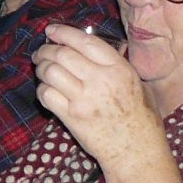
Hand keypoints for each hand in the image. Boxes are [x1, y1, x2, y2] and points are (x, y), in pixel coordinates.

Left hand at [33, 23, 158, 167]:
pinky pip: (46, 95)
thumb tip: (89, 47)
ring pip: (50, 72)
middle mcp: (101, 80)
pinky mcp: (72, 117)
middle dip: (46, 50)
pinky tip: (46, 90)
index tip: (51, 30)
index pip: (84, 41)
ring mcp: (84, 99)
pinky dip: (42, 89)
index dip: (63, 32)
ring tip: (42, 69)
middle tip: (41, 52)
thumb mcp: (137, 83)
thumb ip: (116, 64)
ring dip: (41, 68)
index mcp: (119, 69)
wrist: (137, 151)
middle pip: (62, 54)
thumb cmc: (141, 117)